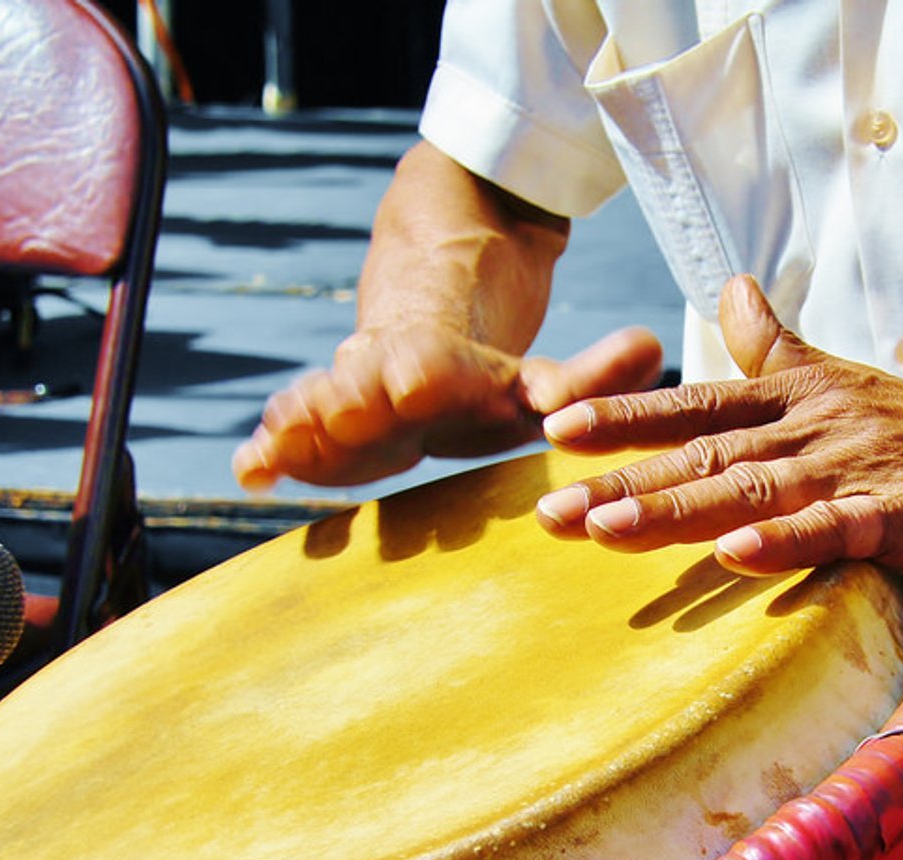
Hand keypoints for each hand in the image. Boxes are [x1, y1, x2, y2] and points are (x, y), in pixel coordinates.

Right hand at [233, 322, 664, 489]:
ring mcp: (348, 401)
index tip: (415, 381)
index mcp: (447, 368)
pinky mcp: (319, 430)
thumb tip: (654, 346)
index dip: (425, 374)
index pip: (435, 365)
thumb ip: (590, 377)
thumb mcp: (538, 380)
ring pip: (317, 405)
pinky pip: (288, 434)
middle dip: (348, 401)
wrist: (414, 344)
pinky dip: (267, 450)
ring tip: (274, 448)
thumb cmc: (486, 383)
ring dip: (300, 426)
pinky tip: (248, 472)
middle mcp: (389, 379)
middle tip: (332, 417)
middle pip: (363, 383)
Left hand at [533, 276, 902, 574]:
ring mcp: (857, 471)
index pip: (696, 403)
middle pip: (705, 451)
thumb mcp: (846, 379)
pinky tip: (733, 552)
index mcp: (798, 400)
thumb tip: (728, 291)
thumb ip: (777, 347)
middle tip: (546, 506)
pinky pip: (834, 530)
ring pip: (752, 489)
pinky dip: (783, 539)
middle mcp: (816, 428)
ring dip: (677, 508)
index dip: (624, 412)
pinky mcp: (902, 516)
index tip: (551, 424)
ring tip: (606, 528)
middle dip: (621, 477)